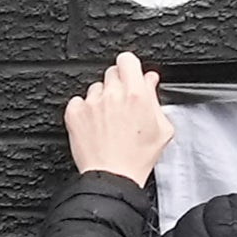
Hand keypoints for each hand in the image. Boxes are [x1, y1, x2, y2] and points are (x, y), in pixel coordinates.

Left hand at [64, 52, 172, 181]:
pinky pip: (78, 101)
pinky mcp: (74, 113)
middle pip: (111, 72)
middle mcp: (112, 94)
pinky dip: (85, 110)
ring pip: (95, 88)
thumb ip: (155, 98)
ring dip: (102, 98)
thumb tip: (149, 80)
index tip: (131, 75)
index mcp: (136, 94)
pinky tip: (95, 125)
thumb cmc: (138, 157)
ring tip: (109, 120)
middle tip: (122, 104)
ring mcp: (91, 103)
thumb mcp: (161, 128)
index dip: (130, 67)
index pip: (128, 60)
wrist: (113, 176)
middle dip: (118, 84)